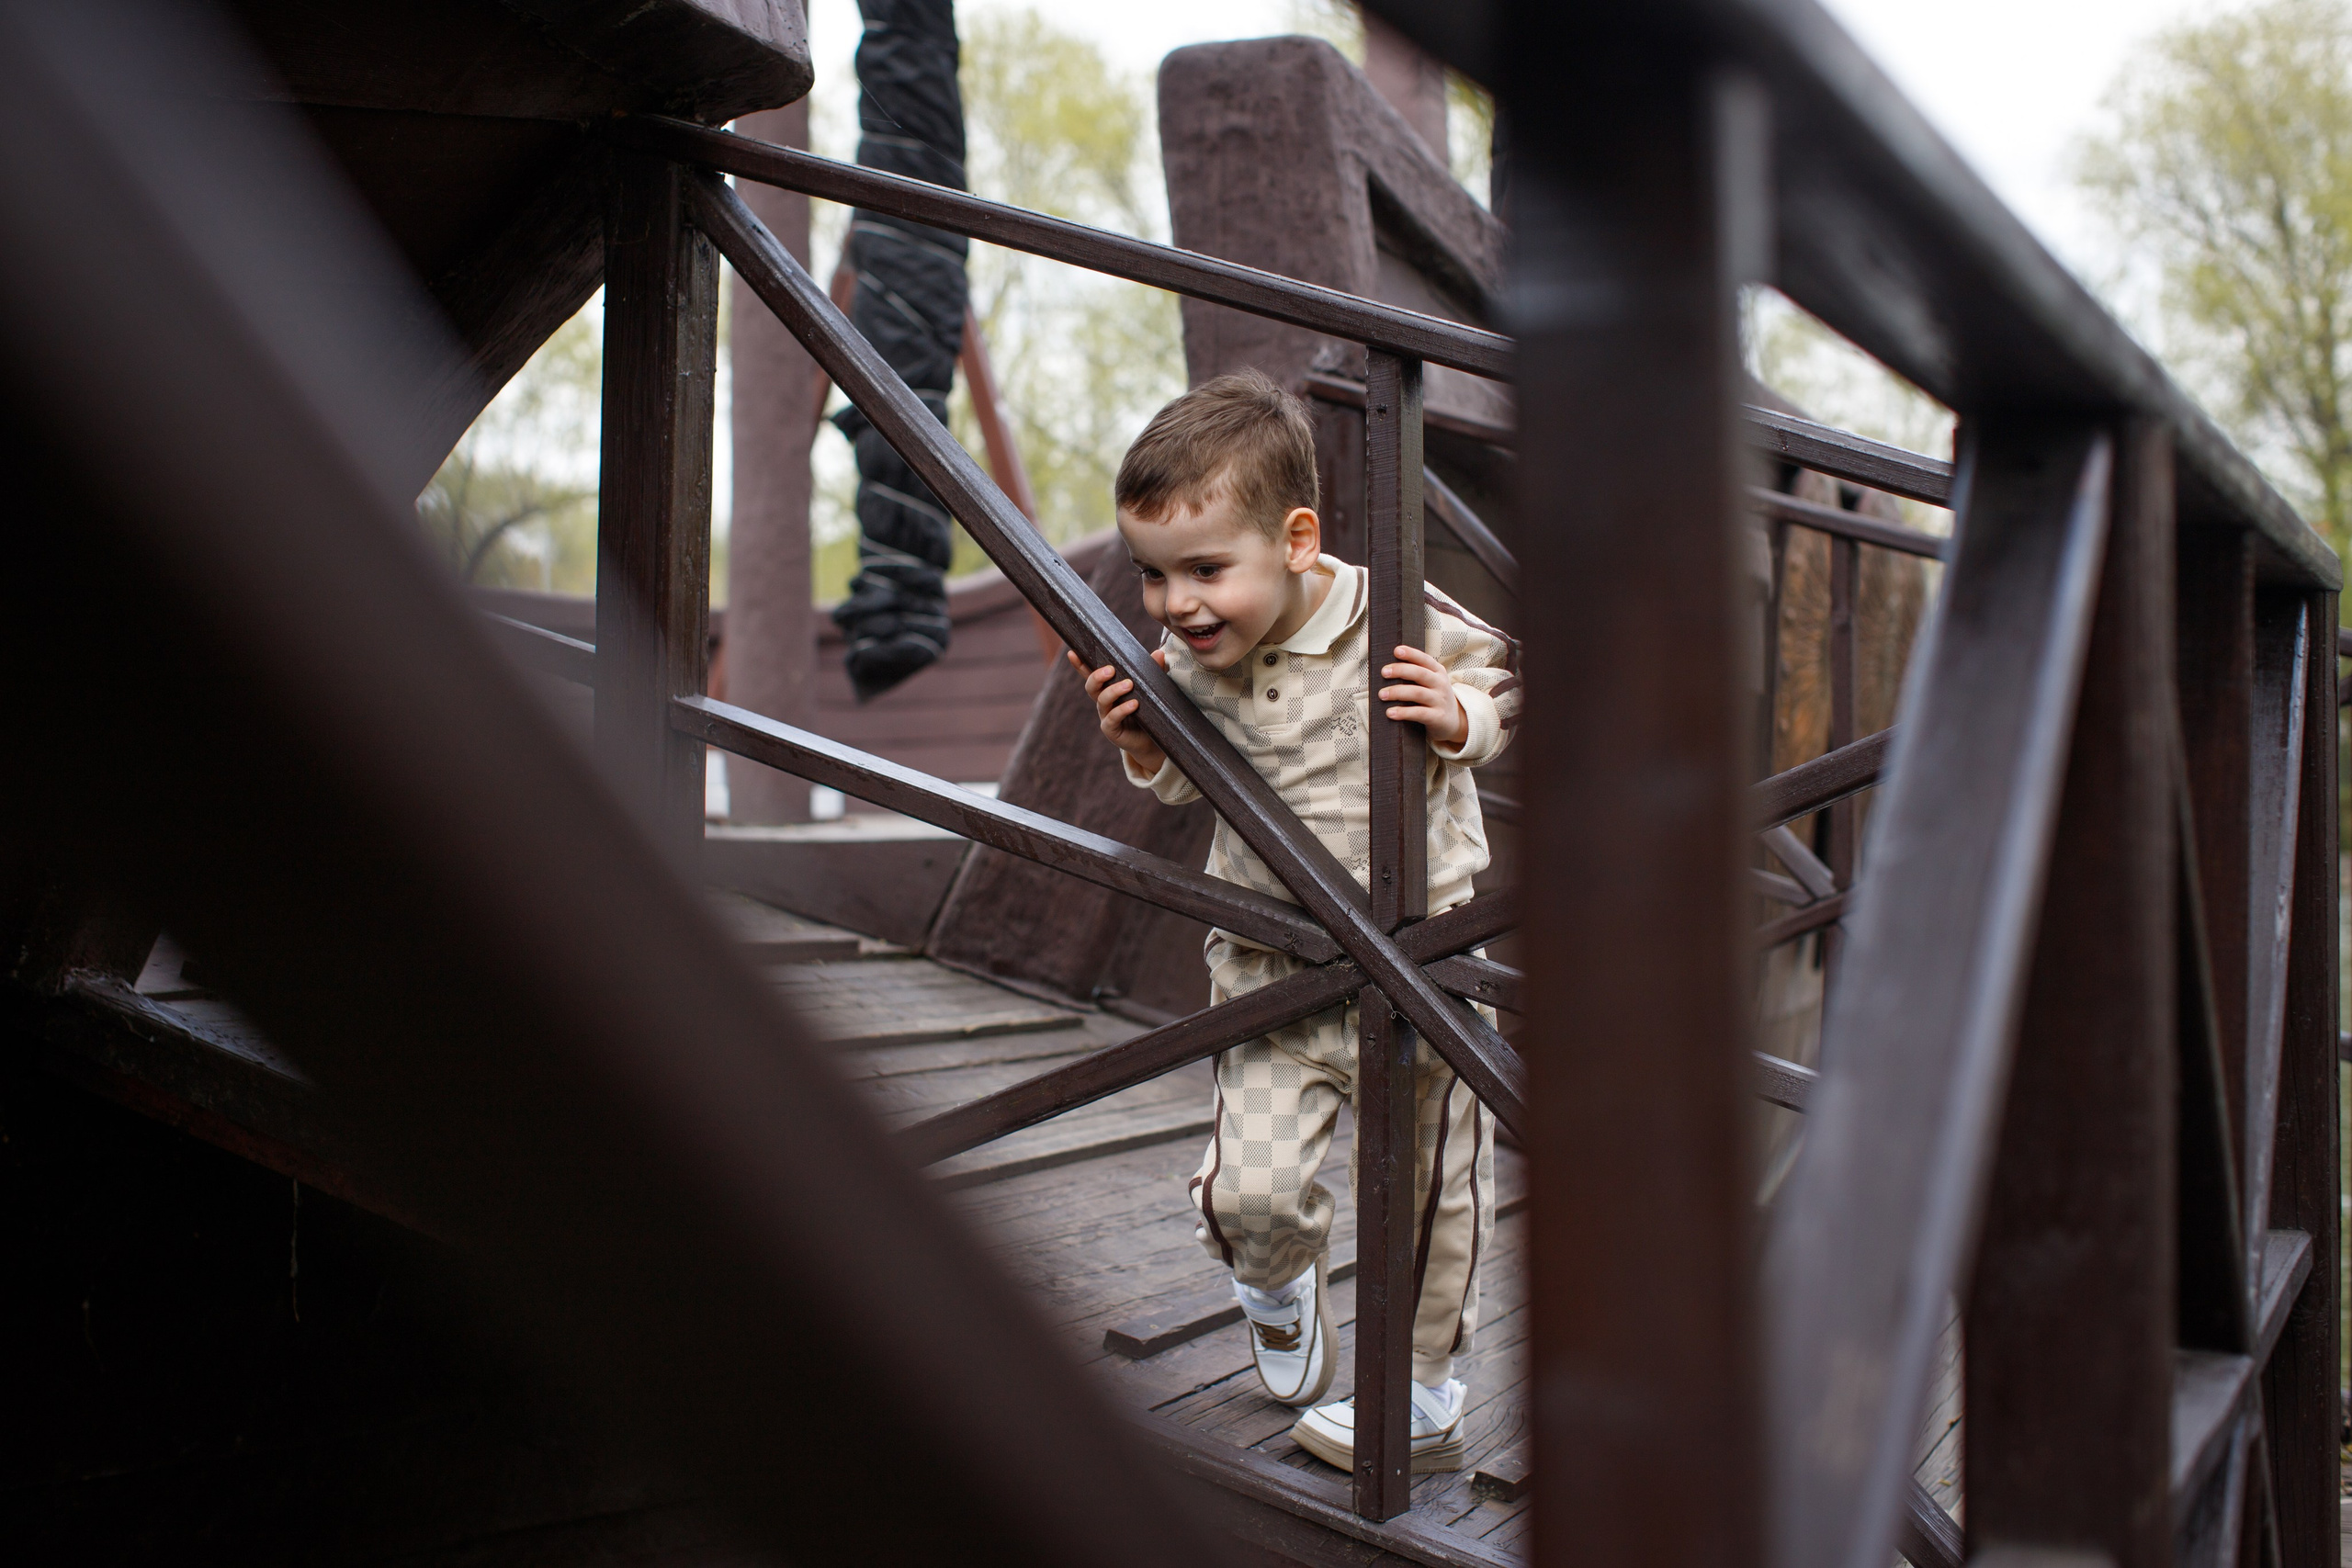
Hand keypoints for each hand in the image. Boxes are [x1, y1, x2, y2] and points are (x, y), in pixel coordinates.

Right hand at [1070, 648, 1169, 775]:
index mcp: (1108, 688)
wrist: (1151, 739)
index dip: (1080, 665)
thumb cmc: (1147, 710)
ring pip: (1102, 700)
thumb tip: (1158, 653)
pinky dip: (1122, 710)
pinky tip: (1134, 704)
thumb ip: (1153, 671)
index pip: (1091, 675)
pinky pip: (1112, 718)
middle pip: (1092, 687)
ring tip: (1129, 684)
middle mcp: (1103, 701)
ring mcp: (1106, 715)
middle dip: (1097, 676)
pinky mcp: (1111, 729)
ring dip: (1113, 691)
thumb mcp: (1150, 689)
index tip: (1072, 653)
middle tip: (1110, 670)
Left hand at [1378, 645, 1466, 747]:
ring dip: (1397, 692)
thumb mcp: (1431, 683)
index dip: (1411, 654)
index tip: (1396, 650)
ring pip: (1418, 693)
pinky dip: (1403, 712)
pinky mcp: (1437, 717)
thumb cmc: (1434, 698)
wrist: (1454, 721)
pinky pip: (1419, 713)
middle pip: (1420, 673)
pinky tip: (1390, 712)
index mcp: (1438, 672)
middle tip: (1384, 672)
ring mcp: (1440, 701)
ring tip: (1382, 694)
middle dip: (1401, 670)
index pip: (1425, 659)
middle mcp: (1440, 684)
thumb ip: (1415, 674)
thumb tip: (1387, 669)